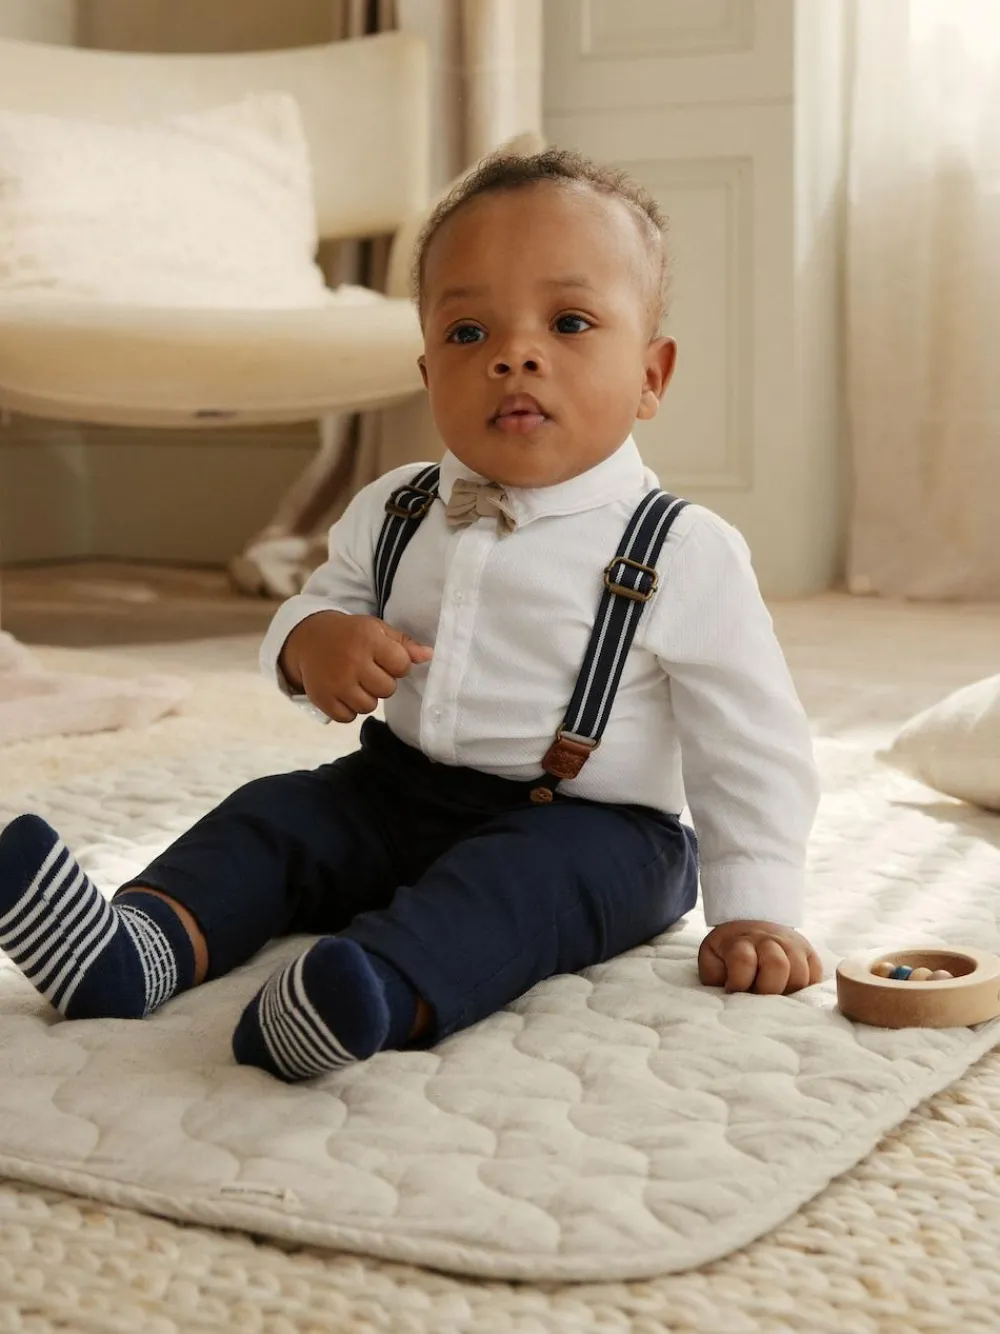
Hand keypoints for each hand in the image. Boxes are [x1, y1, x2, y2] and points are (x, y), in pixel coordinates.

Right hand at [279, 611, 432, 723]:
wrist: (309, 639)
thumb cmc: (351, 635)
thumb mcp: (377, 629)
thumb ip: (404, 644)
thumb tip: (430, 656)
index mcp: (368, 639)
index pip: (402, 665)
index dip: (399, 665)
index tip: (387, 659)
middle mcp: (351, 661)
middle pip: (387, 689)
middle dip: (382, 683)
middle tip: (370, 672)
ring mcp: (335, 682)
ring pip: (369, 706)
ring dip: (366, 697)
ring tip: (357, 682)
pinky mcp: (322, 698)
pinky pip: (348, 717)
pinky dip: (348, 709)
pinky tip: (343, 692)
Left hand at [698, 920, 821, 994]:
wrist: (751, 929)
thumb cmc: (728, 954)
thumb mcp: (712, 961)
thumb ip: (715, 978)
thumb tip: (729, 999)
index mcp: (741, 940)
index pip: (744, 960)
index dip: (738, 982)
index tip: (732, 991)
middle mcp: (770, 939)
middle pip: (777, 965)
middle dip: (767, 990)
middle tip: (757, 997)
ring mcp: (793, 945)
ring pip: (799, 974)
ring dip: (786, 992)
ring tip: (773, 996)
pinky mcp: (810, 954)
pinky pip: (814, 978)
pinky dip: (803, 991)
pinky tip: (789, 991)